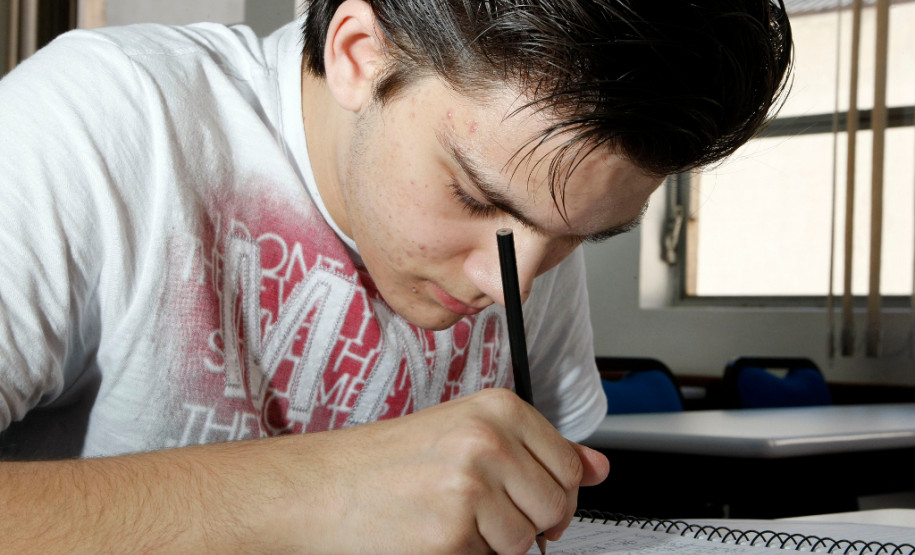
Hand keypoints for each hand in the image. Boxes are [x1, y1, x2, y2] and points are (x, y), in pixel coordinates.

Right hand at [306, 387, 609, 553]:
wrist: (320, 489)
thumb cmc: (384, 463)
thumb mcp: (465, 434)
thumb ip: (538, 450)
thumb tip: (599, 468)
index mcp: (497, 409)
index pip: (571, 466)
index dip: (551, 491)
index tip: (523, 493)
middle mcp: (489, 441)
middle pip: (556, 507)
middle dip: (527, 521)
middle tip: (479, 511)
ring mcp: (472, 488)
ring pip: (526, 542)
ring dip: (493, 543)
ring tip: (447, 518)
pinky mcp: (452, 536)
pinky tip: (432, 534)